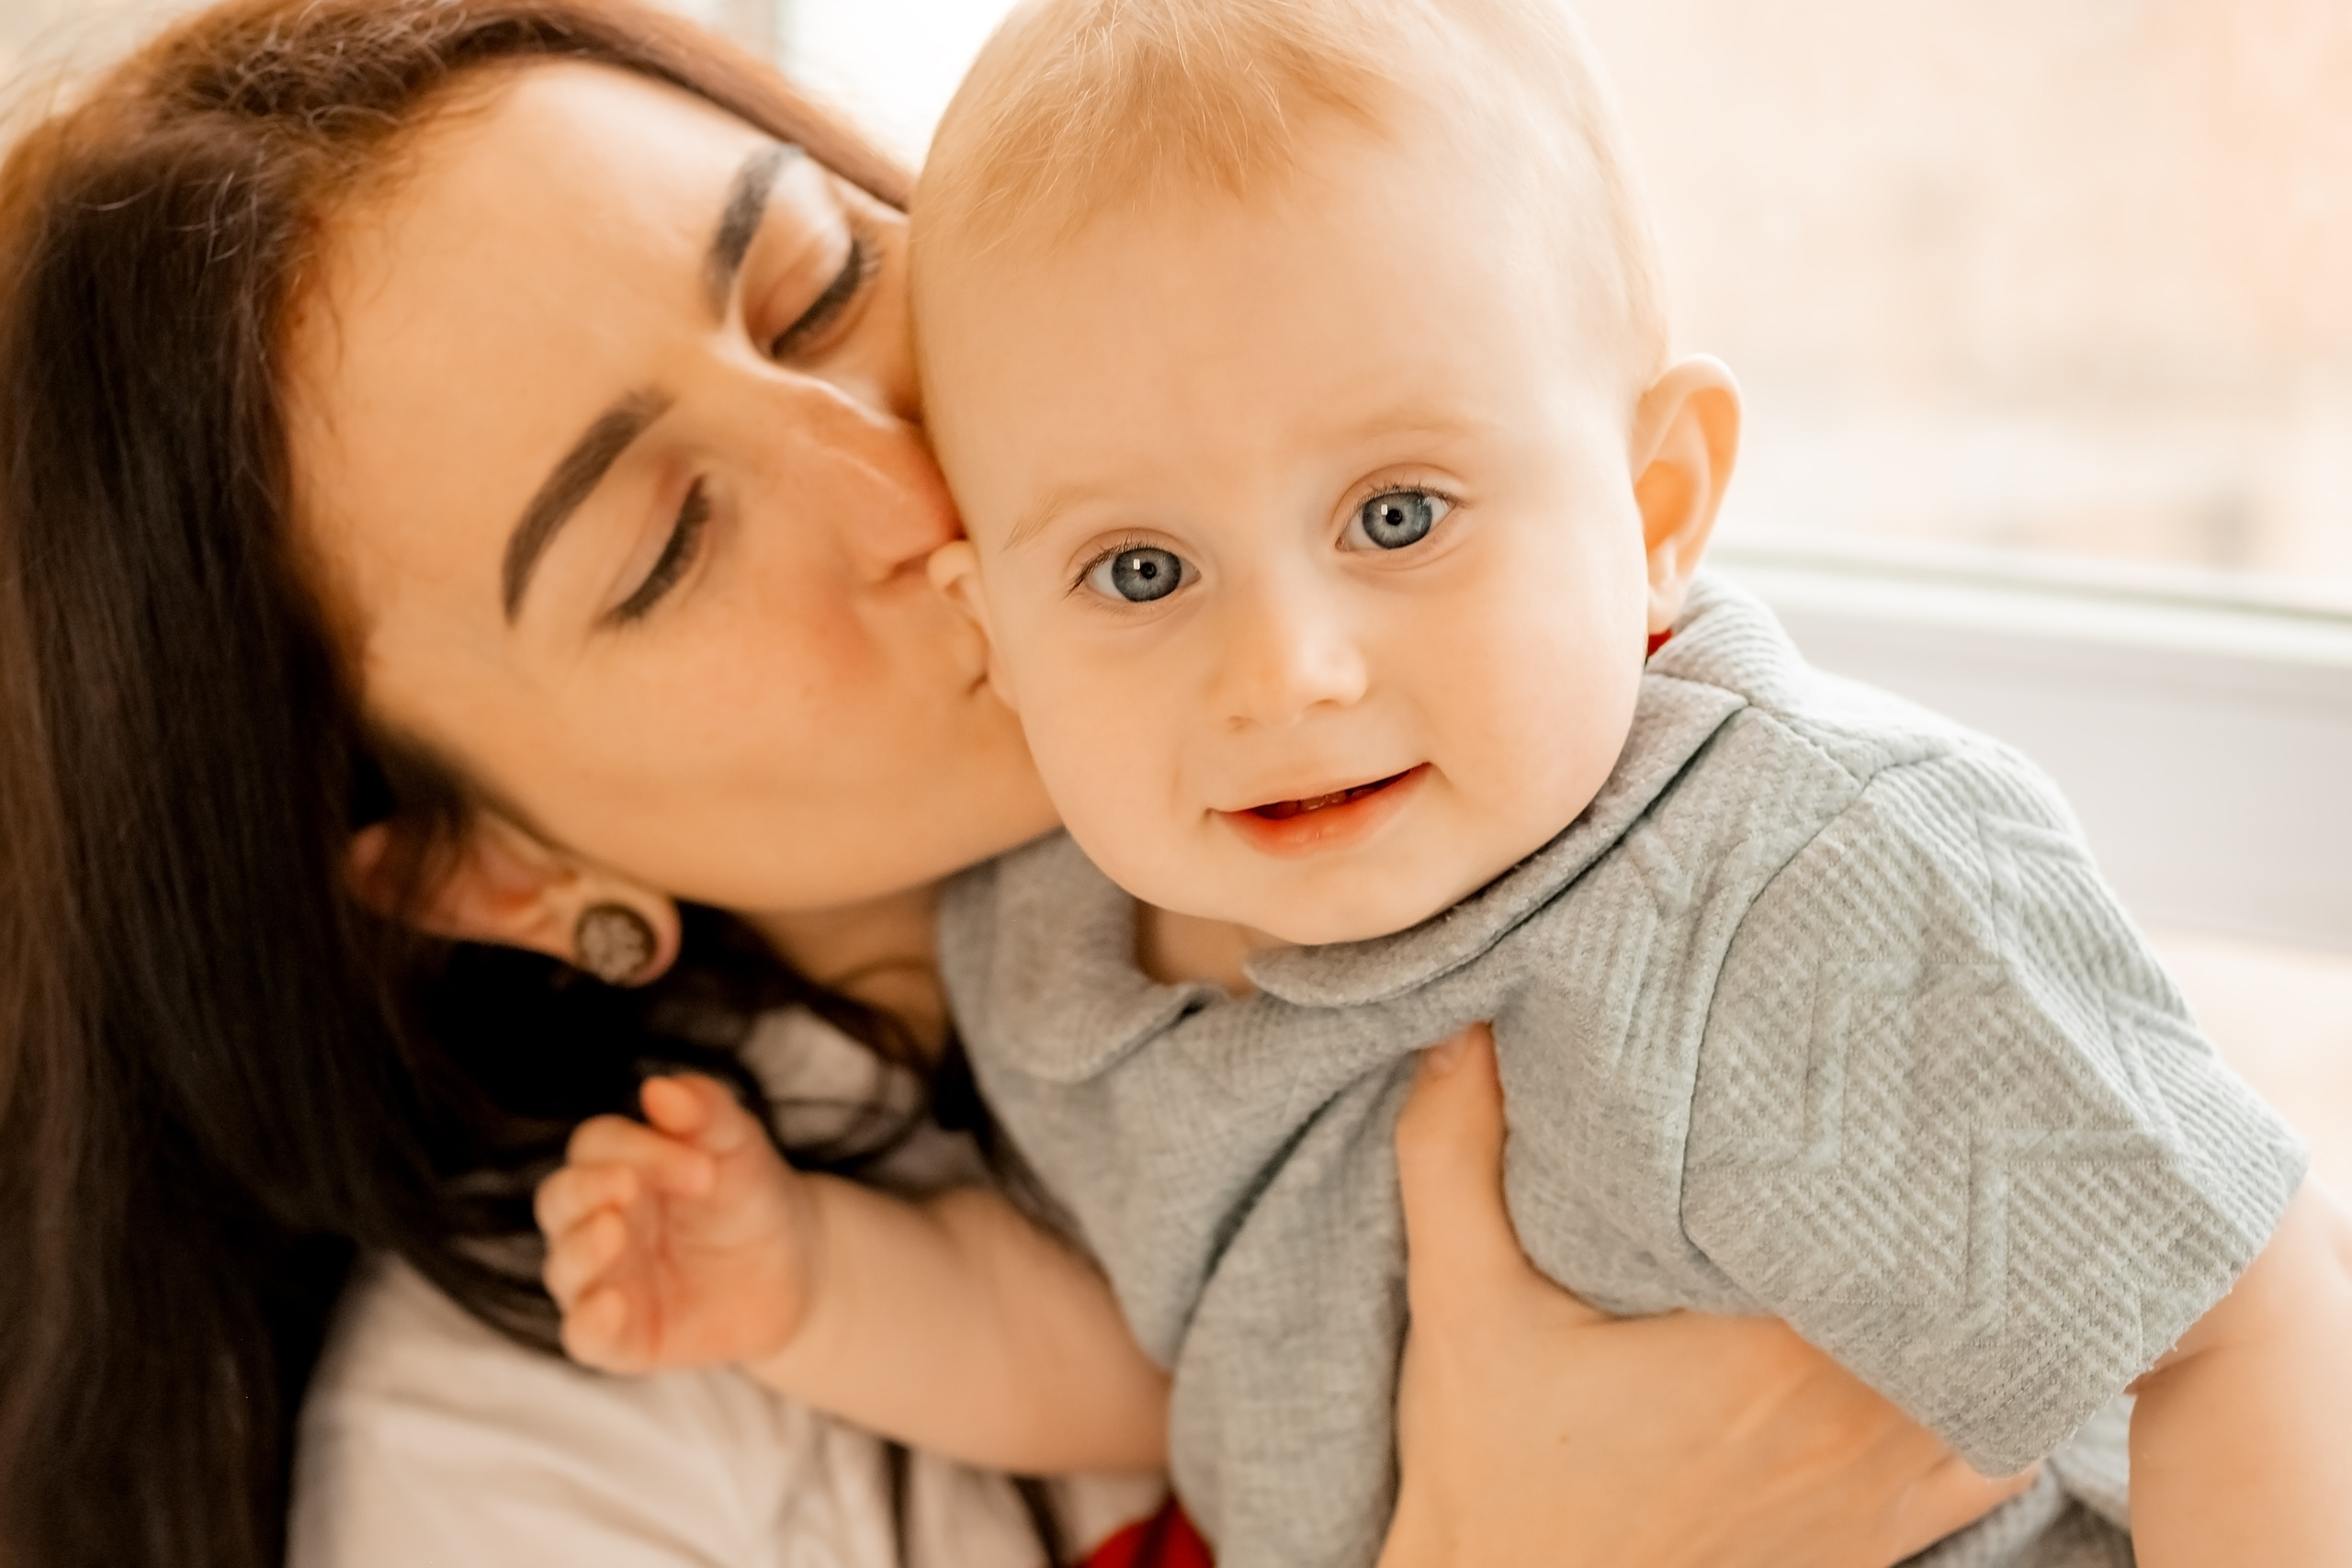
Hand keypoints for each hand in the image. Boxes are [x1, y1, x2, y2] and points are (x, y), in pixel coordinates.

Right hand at [535, 1075, 818, 1374]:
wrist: (798, 1268)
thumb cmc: (753, 1194)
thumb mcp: (740, 1146)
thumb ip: (705, 1111)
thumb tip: (658, 1088)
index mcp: (618, 1167)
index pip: (596, 1146)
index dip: (637, 1147)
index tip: (704, 1167)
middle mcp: (598, 1222)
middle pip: (559, 1200)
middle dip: (585, 1190)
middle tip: (628, 1185)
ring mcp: (606, 1281)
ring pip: (563, 1267)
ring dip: (580, 1249)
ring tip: (613, 1231)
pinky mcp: (624, 1338)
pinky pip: (584, 1336)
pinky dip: (589, 1323)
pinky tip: (611, 1306)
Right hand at [1380, 1025, 2035, 1567]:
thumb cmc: (1493, 1477)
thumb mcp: (1461, 1307)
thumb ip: (1453, 1155)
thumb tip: (1464, 1021)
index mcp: (1774, 1354)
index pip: (1889, 1204)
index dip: (1895, 1117)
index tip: (1877, 1048)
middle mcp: (1862, 1420)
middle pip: (1962, 1264)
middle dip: (1937, 1177)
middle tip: (1918, 1081)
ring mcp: (1892, 1483)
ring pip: (2006, 1346)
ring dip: (1977, 1272)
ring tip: (1941, 1182)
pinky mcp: (1894, 1528)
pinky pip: (2001, 1435)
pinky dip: (1996, 1369)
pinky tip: (1955, 1312)